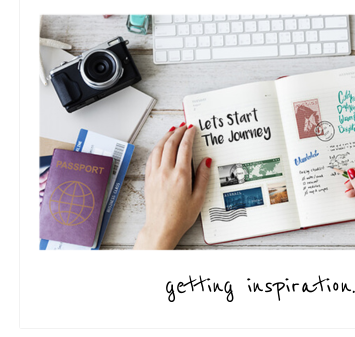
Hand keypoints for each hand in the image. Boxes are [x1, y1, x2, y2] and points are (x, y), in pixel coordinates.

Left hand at [134, 123, 210, 249]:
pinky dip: (157, 147)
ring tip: (172, 131)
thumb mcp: (198, 198)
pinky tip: (160, 146)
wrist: (161, 228)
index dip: (189, 135)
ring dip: (166, 137)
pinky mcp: (148, 179)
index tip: (192, 128)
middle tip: (184, 126)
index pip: (185, 147)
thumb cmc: (180, 217)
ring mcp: (155, 175)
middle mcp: (166, 172)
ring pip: (158, 148)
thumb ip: (203, 177)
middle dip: (178, 132)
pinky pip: (151, 157)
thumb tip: (206, 161)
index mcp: (181, 176)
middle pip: (170, 144)